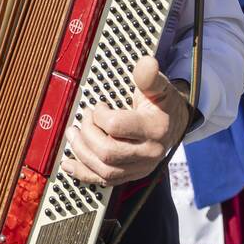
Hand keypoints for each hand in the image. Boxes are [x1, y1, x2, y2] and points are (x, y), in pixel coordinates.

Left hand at [61, 56, 190, 186]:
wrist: (174, 123)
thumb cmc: (162, 103)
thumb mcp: (158, 86)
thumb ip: (149, 76)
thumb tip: (147, 62)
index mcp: (155, 129)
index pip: (117, 127)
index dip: (99, 115)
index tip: (98, 105)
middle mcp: (149, 153)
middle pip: (108, 152)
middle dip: (87, 134)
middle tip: (83, 119)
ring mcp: (141, 167)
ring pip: (105, 170)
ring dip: (81, 153)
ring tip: (72, 135)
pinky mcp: (132, 174)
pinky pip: (105, 181)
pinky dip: (84, 174)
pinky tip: (69, 164)